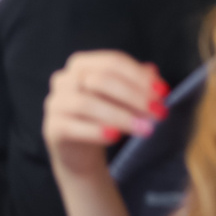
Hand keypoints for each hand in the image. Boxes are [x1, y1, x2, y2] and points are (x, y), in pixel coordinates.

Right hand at [42, 51, 168, 178]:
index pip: (112, 62)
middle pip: (100, 80)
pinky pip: (72, 126)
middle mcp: (64, 79)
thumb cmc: (102, 118)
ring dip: (121, 116)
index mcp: (81, 64)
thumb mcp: (121, 99)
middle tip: (159, 114)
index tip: (163, 93)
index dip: (139, 76)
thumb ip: (136, 83)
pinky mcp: (52, 128)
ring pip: (87, 103)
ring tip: (145, 129)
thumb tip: (154, 73)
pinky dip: (96, 130)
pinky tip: (115, 136)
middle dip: (134, 96)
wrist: (80, 153)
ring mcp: (55, 103)